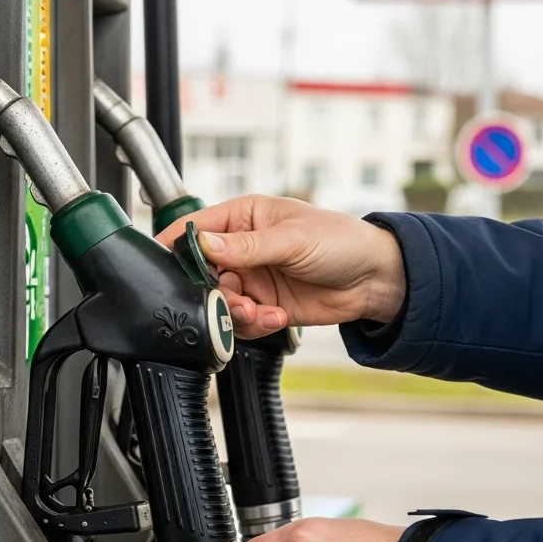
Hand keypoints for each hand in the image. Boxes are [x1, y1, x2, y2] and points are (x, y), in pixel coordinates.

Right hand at [154, 195, 405, 338]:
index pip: (196, 228)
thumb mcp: (292, 239)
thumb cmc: (341, 240)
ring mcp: (253, 279)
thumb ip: (245, 246)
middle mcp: (242, 248)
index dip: (177, 246)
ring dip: (233, 313)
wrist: (376, 278)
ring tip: (258, 312)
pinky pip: (243, 322)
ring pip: (219, 302)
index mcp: (243, 217)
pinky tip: (277, 317)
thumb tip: (203, 244)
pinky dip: (254, 324)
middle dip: (211, 292)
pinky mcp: (265, 306)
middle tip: (231, 299)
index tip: (166, 268)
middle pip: (201, 274)